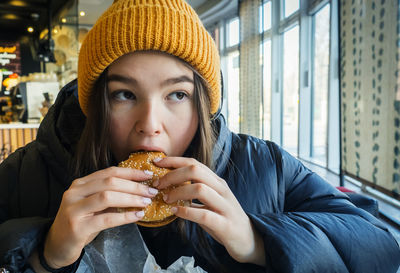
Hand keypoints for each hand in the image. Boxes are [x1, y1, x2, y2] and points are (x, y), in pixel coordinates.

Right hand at [43, 167, 157, 267]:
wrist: (57, 245)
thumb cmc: (80, 223)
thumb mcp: (93, 205)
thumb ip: (110, 195)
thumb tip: (139, 188)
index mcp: (80, 184)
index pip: (109, 172)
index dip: (131, 172)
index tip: (148, 175)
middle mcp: (75, 192)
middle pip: (110, 182)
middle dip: (134, 186)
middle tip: (151, 191)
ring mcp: (74, 209)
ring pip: (107, 197)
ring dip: (131, 199)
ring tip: (146, 203)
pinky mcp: (77, 226)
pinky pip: (106, 218)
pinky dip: (125, 217)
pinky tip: (137, 216)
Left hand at [154, 157, 264, 265]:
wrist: (248, 240)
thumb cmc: (223, 219)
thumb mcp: (209, 202)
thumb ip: (193, 193)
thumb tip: (167, 187)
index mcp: (217, 182)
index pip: (194, 163)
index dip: (174, 161)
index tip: (157, 162)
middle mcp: (222, 190)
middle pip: (196, 171)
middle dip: (172, 175)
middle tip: (158, 184)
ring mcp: (225, 206)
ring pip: (200, 189)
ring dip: (178, 192)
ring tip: (166, 199)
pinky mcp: (225, 224)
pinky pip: (204, 215)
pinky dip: (186, 212)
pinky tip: (176, 213)